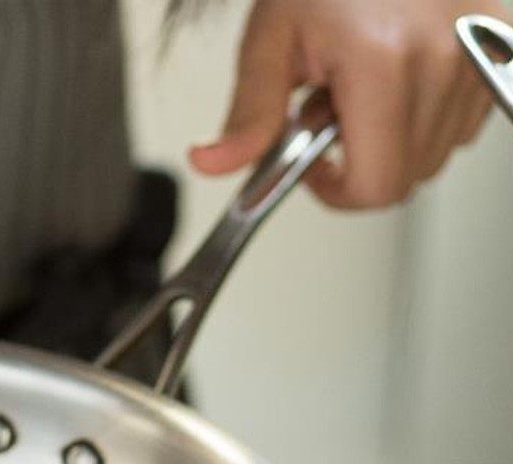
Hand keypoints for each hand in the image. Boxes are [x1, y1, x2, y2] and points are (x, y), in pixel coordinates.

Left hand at [188, 0, 500, 208]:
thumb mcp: (271, 38)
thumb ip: (247, 113)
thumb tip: (211, 164)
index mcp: (383, 61)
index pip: (376, 185)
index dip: (336, 192)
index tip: (311, 167)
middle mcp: (445, 57)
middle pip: (407, 176)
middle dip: (361, 162)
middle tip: (329, 110)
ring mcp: (482, 49)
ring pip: (437, 152)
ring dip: (394, 138)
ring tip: (362, 84)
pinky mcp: (502, 42)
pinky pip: (465, 119)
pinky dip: (428, 115)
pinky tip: (397, 74)